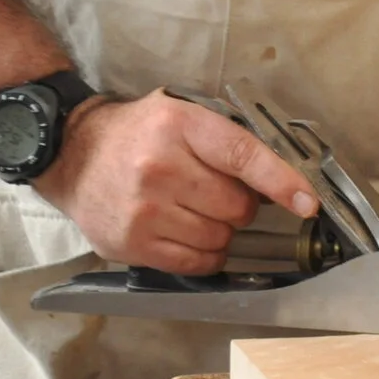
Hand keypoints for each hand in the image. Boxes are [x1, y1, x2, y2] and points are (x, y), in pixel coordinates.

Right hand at [35, 92, 319, 272]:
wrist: (71, 154)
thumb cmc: (137, 134)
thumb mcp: (179, 115)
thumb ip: (225, 140)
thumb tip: (281, 177)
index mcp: (179, 126)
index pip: (243, 156)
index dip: (281, 181)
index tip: (307, 202)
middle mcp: (160, 167)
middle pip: (236, 207)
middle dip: (240, 206)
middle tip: (217, 193)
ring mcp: (143, 210)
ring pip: (218, 239)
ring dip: (221, 231)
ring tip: (195, 211)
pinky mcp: (131, 244)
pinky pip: (195, 264)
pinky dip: (205, 255)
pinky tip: (188, 233)